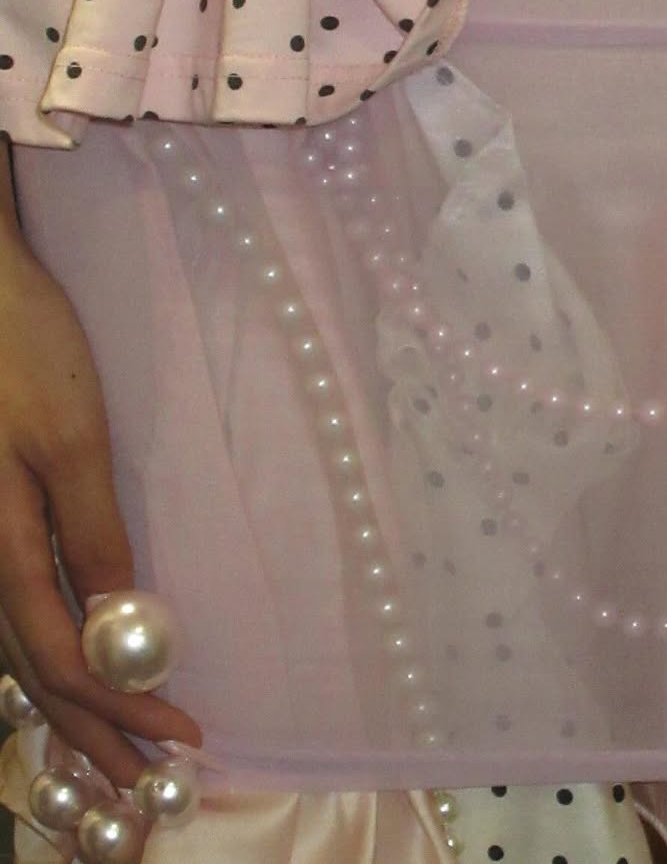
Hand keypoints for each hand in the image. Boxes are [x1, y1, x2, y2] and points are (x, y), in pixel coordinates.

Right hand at [0, 226, 200, 787]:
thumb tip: (118, 620)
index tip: (183, 743)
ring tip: (113, 755)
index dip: (121, 709)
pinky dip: (47, 658)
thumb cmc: (25, 350)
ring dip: (70, 707)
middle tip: (151, 782)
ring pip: (20, 650)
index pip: (65, 661)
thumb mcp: (71, 437)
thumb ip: (87, 529)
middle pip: (35, 672)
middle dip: (94, 731)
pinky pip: (14, 610)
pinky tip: (65, 669)